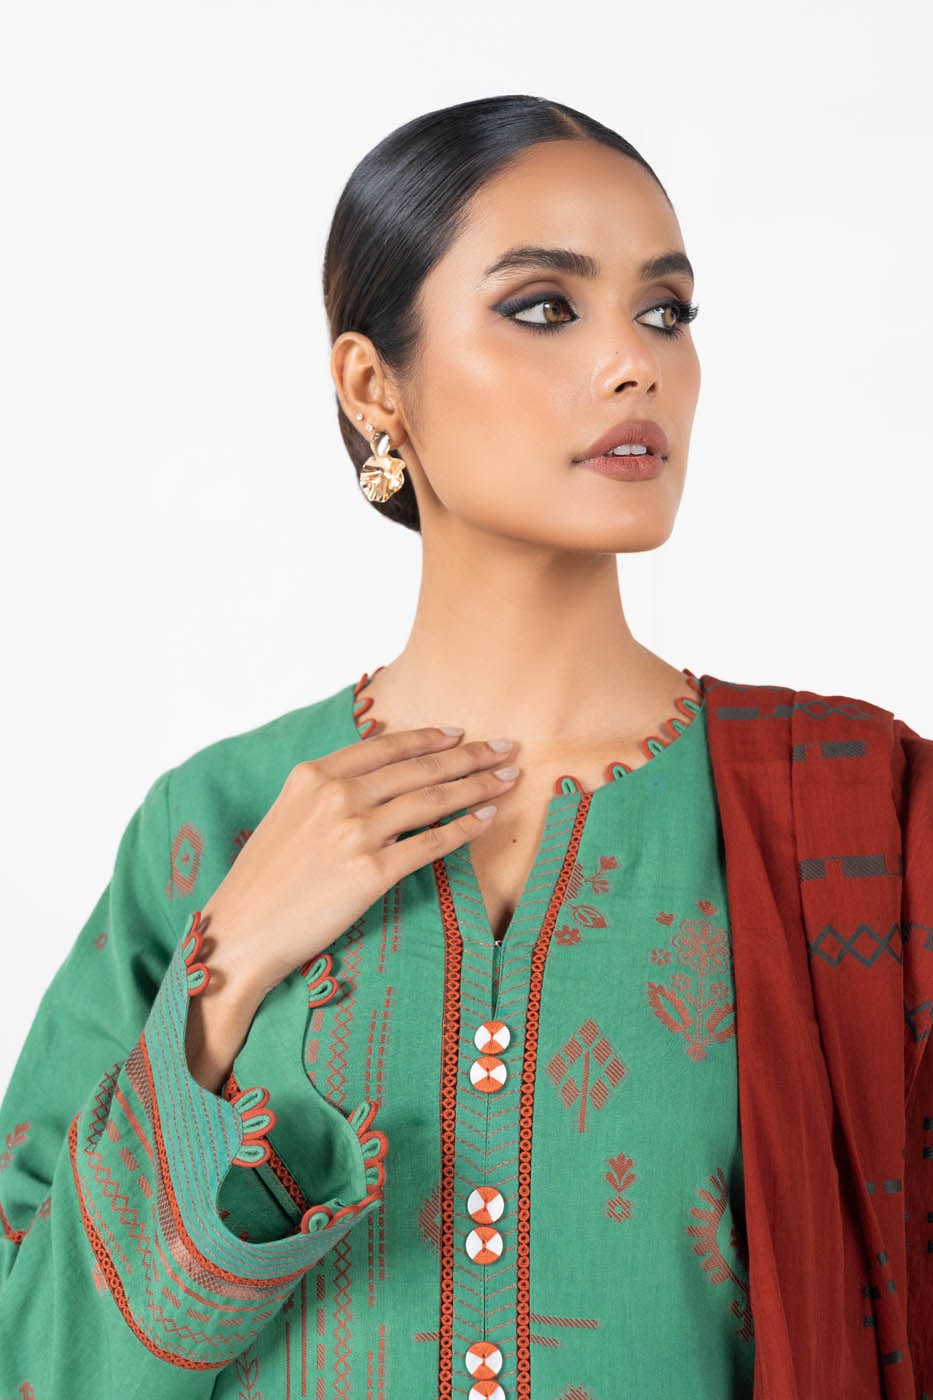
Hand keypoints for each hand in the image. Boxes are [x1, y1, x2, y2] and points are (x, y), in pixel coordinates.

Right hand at [196, 725, 520, 999]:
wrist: (242, 931)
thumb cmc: (262, 879)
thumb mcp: (287, 815)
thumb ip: (327, 791)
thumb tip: (374, 780)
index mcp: (313, 776)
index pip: (386, 747)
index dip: (428, 737)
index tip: (460, 733)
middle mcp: (337, 796)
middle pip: (419, 768)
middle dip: (470, 757)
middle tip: (505, 749)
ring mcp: (356, 833)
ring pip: (432, 800)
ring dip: (478, 786)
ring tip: (508, 778)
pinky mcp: (371, 873)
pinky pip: (431, 844)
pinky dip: (465, 828)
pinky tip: (486, 818)